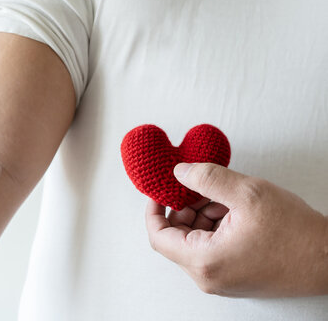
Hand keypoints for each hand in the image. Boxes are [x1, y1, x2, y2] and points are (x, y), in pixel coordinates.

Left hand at [145, 162, 327, 296]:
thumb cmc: (296, 233)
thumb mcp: (248, 193)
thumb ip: (207, 178)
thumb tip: (179, 172)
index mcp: (205, 261)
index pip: (158, 236)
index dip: (154, 209)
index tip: (158, 190)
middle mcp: (208, 277)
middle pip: (176, 237)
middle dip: (185, 208)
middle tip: (203, 188)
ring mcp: (221, 280)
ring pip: (195, 241)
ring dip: (203, 215)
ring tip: (228, 200)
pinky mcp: (234, 277)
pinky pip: (211, 249)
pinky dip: (215, 227)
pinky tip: (236, 213)